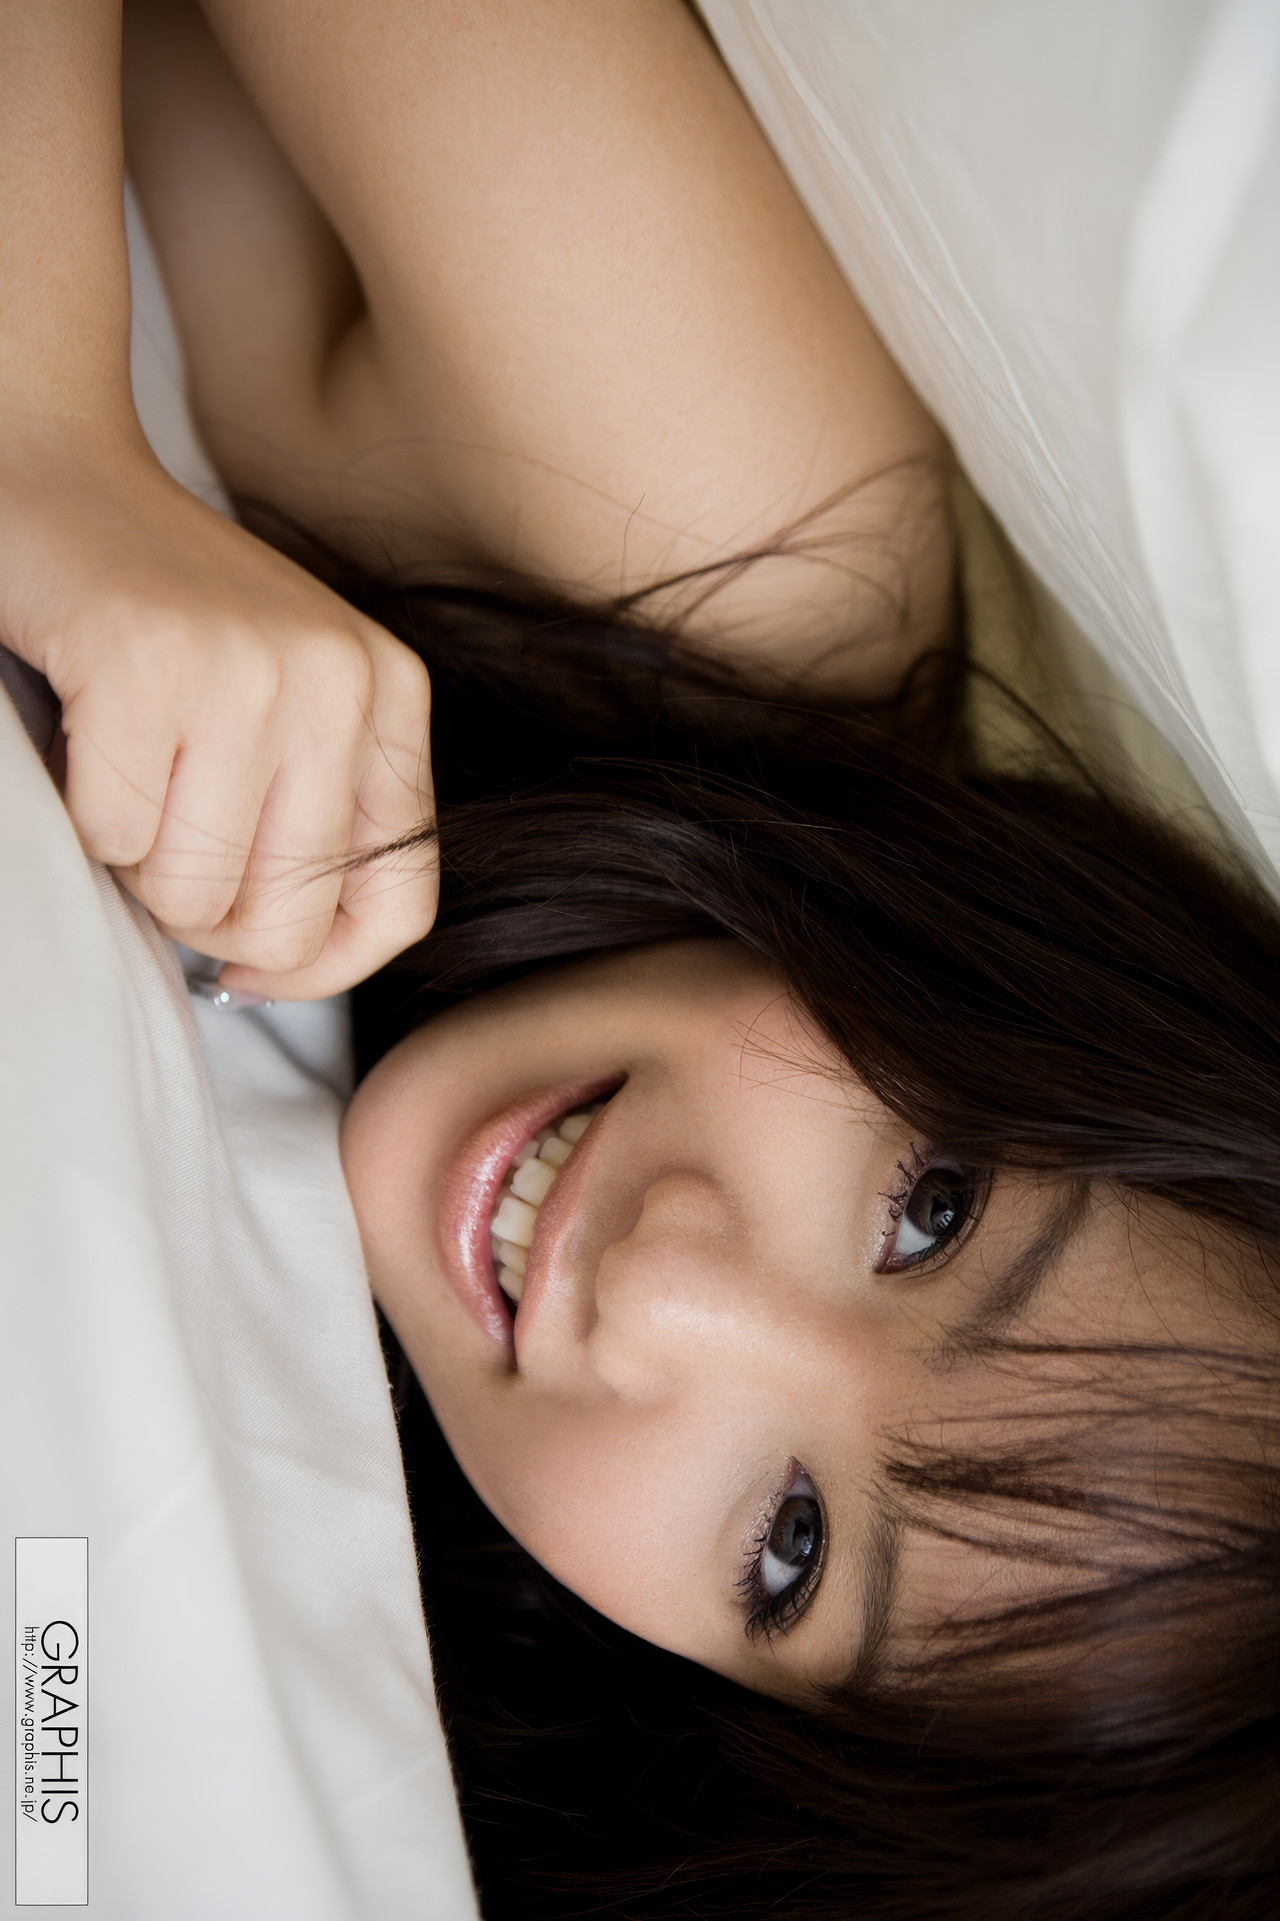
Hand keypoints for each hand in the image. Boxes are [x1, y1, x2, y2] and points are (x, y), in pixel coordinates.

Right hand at [0, 436, 435, 998]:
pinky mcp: (147, 665)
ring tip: (130, 783)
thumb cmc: (169, 620)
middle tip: (167, 852)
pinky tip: (90, 742)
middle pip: (288, 919)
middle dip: (208, 918)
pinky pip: (114, 838)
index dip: (321, 969)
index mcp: (392, 696)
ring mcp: (248, 670)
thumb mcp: (291, 706)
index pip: (399, 905)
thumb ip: (320, 816)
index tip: (254, 968)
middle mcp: (340, 681)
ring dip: (138, 867)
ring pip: (195, 891)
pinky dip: (85, 817)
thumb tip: (287, 967)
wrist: (62, 478)